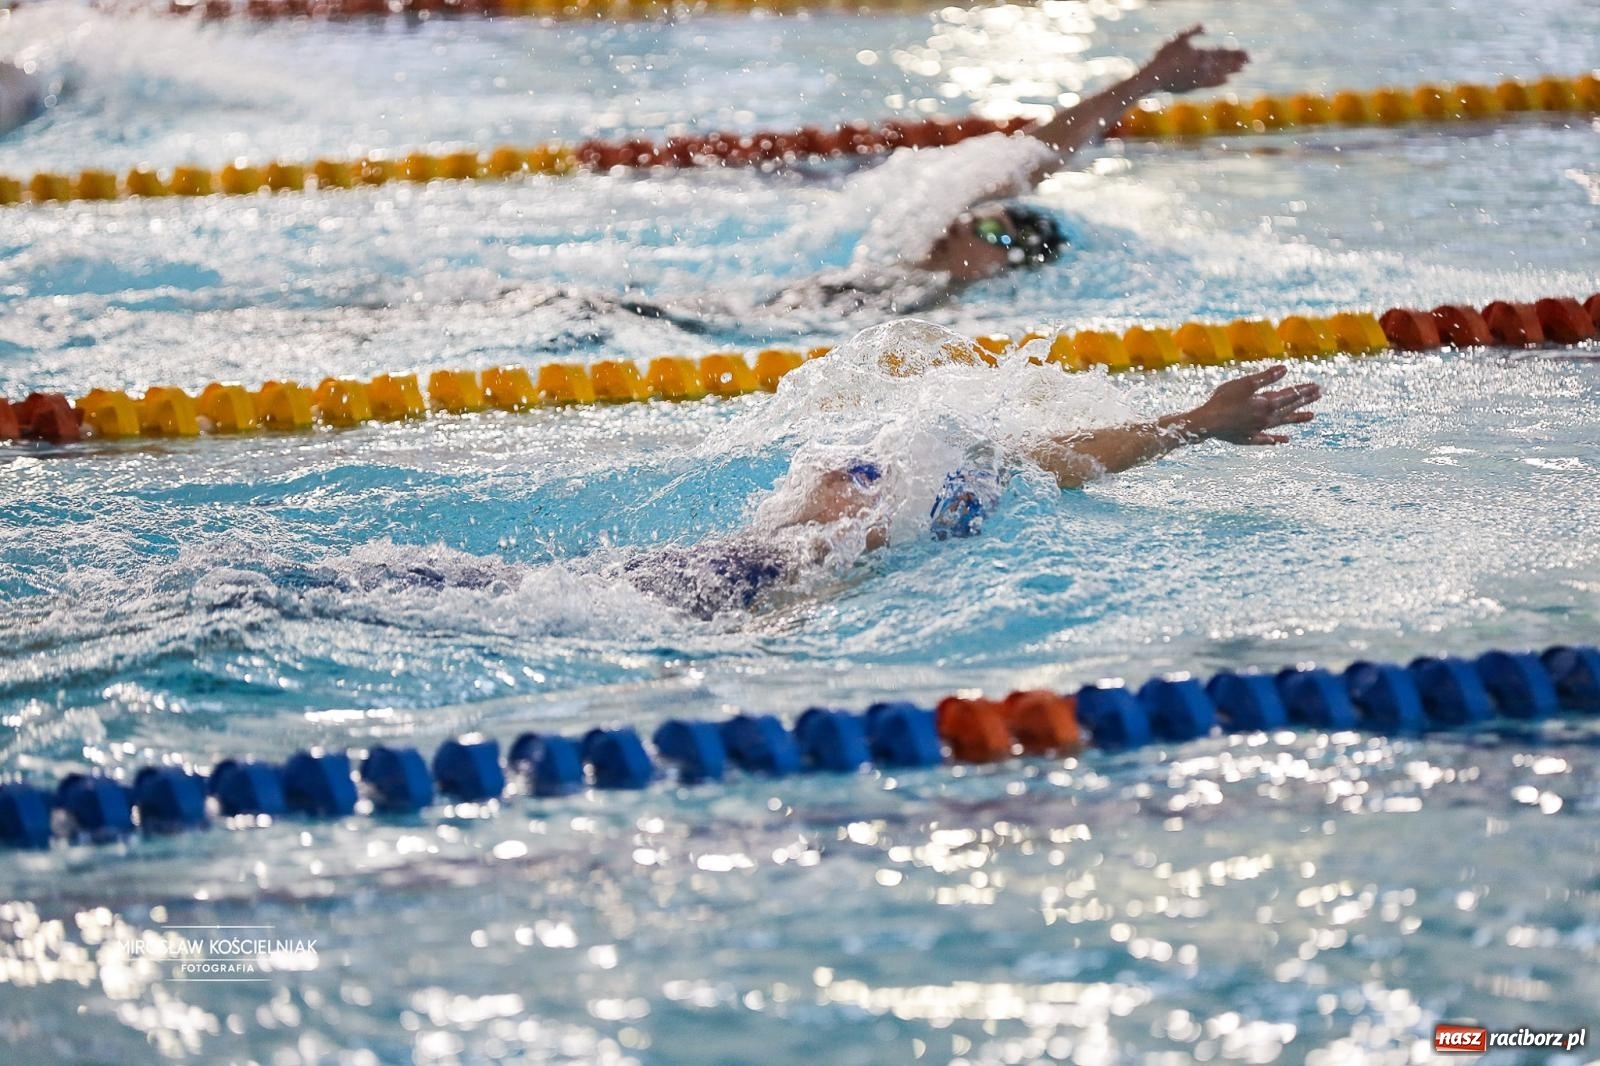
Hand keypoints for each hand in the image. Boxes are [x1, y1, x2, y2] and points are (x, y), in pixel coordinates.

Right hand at [1148, 25, 1248, 95]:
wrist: (1154, 79)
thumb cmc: (1163, 56)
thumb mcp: (1178, 38)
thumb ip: (1193, 31)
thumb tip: (1208, 26)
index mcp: (1202, 54)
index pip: (1224, 53)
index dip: (1236, 53)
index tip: (1247, 53)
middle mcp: (1204, 68)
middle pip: (1225, 64)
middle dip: (1239, 62)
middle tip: (1251, 60)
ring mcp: (1199, 79)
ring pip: (1221, 74)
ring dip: (1233, 71)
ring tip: (1243, 70)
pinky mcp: (1194, 87)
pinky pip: (1212, 84)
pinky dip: (1221, 82)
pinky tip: (1227, 81)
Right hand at [1183, 365, 1319, 444]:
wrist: (1207, 423)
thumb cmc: (1223, 400)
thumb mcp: (1245, 384)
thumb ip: (1266, 377)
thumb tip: (1285, 369)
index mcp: (1267, 403)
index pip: (1290, 395)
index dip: (1304, 390)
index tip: (1317, 387)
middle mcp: (1267, 418)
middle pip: (1290, 408)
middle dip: (1304, 400)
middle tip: (1319, 396)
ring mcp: (1259, 429)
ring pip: (1282, 423)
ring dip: (1296, 419)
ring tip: (1310, 417)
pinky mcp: (1249, 437)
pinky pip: (1266, 438)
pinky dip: (1276, 439)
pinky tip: (1283, 441)